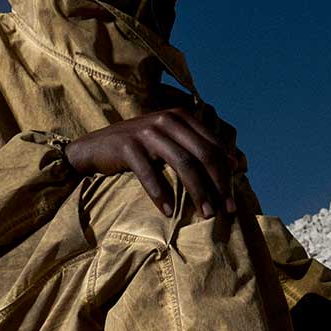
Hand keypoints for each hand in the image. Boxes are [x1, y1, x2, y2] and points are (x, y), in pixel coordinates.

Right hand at [63, 107, 237, 218]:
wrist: (95, 147)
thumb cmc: (139, 148)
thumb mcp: (171, 141)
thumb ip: (199, 146)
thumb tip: (235, 162)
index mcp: (181, 116)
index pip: (213, 146)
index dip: (226, 174)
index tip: (232, 199)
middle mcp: (167, 119)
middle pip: (203, 154)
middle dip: (218, 185)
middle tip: (225, 210)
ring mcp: (148, 132)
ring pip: (183, 163)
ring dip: (197, 192)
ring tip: (205, 214)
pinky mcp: (128, 145)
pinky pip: (150, 174)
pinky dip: (160, 195)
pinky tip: (168, 212)